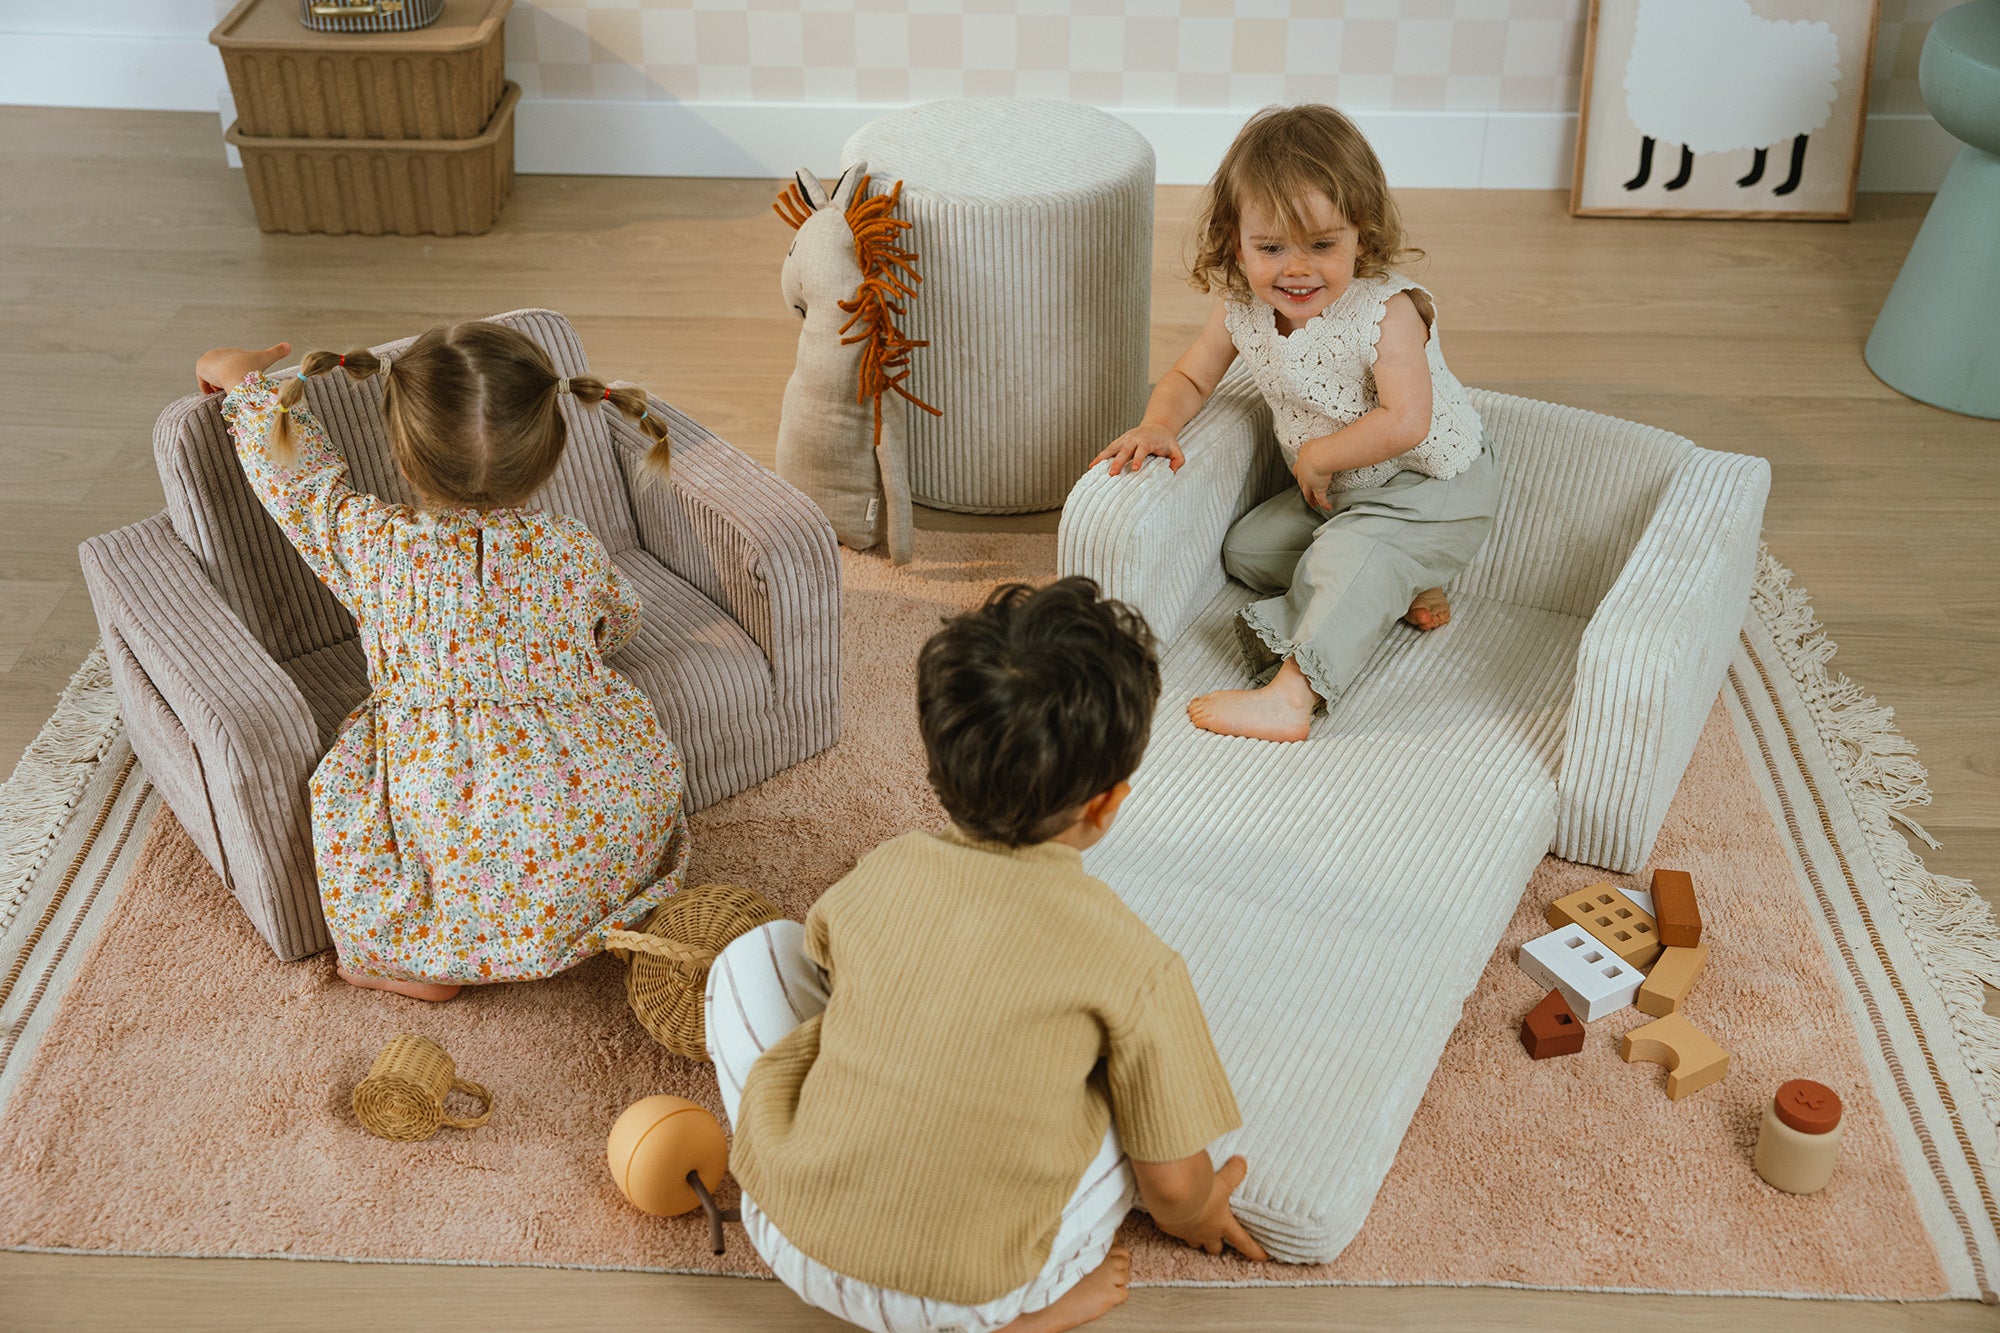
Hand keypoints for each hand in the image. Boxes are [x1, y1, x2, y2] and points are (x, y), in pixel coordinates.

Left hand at [196, 341, 291, 394]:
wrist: (237, 371)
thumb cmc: (251, 366)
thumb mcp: (265, 358)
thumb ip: (277, 352)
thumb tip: (290, 345)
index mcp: (232, 352)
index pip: (231, 365)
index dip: (236, 375)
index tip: (241, 383)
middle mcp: (218, 354)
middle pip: (220, 371)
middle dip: (226, 380)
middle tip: (234, 389)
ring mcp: (208, 361)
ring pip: (212, 377)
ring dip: (218, 385)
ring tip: (227, 392)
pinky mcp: (201, 369)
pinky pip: (203, 382)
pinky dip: (209, 389)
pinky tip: (217, 393)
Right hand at [1092, 424, 1183, 476]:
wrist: (1157, 427)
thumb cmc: (1166, 441)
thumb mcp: (1176, 449)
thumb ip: (1178, 460)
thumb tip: (1172, 472)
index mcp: (1147, 441)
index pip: (1142, 450)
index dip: (1138, 459)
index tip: (1134, 469)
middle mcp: (1134, 439)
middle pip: (1124, 450)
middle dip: (1118, 462)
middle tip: (1112, 474)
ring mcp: (1125, 440)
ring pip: (1112, 448)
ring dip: (1103, 458)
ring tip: (1093, 469)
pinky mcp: (1119, 442)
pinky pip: (1108, 450)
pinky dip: (1100, 457)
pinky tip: (1091, 466)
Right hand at [1149, 1154, 1268, 1261]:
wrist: (1172, 1193)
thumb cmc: (1202, 1191)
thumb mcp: (1223, 1180)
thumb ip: (1235, 1172)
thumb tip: (1241, 1162)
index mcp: (1222, 1224)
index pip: (1244, 1242)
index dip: (1254, 1250)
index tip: (1263, 1257)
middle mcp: (1205, 1233)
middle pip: (1214, 1248)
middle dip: (1217, 1246)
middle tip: (1220, 1243)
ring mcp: (1185, 1232)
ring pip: (1193, 1242)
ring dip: (1196, 1237)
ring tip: (1195, 1229)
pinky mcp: (1168, 1226)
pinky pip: (1172, 1228)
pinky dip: (1173, 1222)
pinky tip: (1172, 1214)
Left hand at [1293, 438, 1336, 511]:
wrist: (1319, 456)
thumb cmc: (1318, 447)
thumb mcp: (1313, 444)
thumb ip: (1316, 446)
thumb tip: (1323, 442)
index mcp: (1301, 461)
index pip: (1298, 469)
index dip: (1299, 473)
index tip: (1300, 476)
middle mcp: (1303, 474)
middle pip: (1301, 483)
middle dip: (1303, 487)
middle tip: (1306, 491)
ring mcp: (1309, 483)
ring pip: (1308, 494)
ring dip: (1310, 499)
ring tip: (1313, 504)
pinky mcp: (1318, 489)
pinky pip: (1321, 499)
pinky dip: (1325, 504)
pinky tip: (1328, 507)